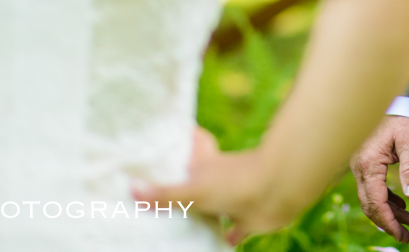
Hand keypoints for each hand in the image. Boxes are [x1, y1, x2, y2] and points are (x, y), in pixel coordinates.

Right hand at [133, 127, 297, 246]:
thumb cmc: (235, 181)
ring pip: (210, 212)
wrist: (277, 189)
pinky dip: (225, 239)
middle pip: (193, 191)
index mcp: (200, 169)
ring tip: (176, 231)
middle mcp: (214, 184)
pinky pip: (232, 232)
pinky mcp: (244, 221)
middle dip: (179, 199)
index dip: (167, 167)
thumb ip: (164, 194)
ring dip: (200, 220)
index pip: (179, 166)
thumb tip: (130, 189)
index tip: (147, 169)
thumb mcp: (194, 188)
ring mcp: (230, 202)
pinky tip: (210, 246)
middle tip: (155, 210)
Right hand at [348, 114, 408, 241]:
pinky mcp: (364, 164)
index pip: (376, 202)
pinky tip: (401, 204)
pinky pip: (372, 189)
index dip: (388, 221)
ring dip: (389, 212)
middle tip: (407, 235)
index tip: (402, 234)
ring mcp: (359, 166)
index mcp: (368, 164)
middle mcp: (359, 168)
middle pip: (370, 204)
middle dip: (388, 222)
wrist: (390, 102)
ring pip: (371, 198)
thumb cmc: (400, 119)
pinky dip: (386, 200)